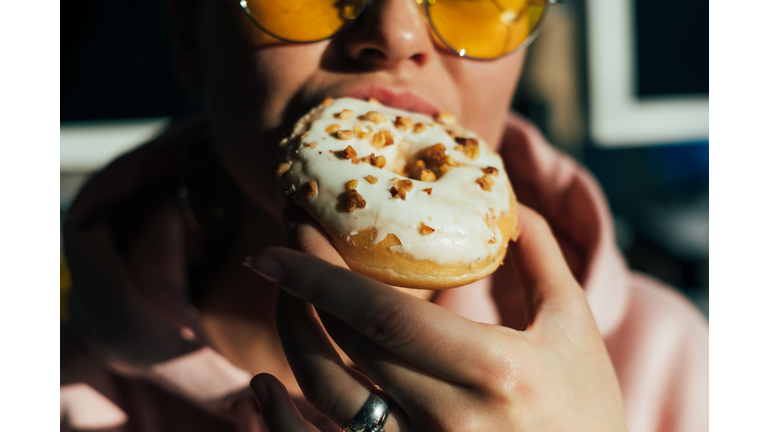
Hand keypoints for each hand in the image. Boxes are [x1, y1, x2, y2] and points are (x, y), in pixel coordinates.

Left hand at [247, 205, 626, 431]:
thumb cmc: (586, 411)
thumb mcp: (575, 329)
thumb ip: (542, 259)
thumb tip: (507, 203)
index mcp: (494, 370)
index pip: (383, 313)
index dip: (320, 272)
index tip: (279, 237)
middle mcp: (450, 419)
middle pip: (345, 344)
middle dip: (299, 289)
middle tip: (279, 249)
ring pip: (325, 393)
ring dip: (292, 338)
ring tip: (285, 298)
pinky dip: (281, 418)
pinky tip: (265, 385)